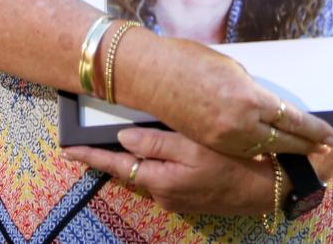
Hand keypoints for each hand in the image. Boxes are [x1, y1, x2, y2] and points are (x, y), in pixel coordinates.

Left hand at [63, 127, 284, 215]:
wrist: (266, 188)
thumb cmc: (233, 162)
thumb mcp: (194, 146)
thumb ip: (156, 142)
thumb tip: (123, 137)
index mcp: (160, 180)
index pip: (117, 165)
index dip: (91, 156)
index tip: (66, 150)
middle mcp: (163, 193)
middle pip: (130, 168)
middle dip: (110, 154)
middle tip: (86, 139)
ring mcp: (176, 196)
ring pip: (147, 170)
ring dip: (136, 155)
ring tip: (122, 135)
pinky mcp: (188, 194)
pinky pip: (163, 174)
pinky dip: (157, 160)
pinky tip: (162, 147)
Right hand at [112, 30, 332, 158]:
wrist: (152, 75)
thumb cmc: (189, 60)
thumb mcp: (231, 68)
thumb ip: (251, 89)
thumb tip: (263, 102)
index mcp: (249, 97)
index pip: (292, 118)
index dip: (314, 129)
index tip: (330, 134)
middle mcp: (241, 122)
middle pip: (284, 139)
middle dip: (308, 144)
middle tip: (327, 147)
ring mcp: (225, 137)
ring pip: (265, 148)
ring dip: (286, 150)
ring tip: (305, 150)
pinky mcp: (210, 143)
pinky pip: (243, 150)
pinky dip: (261, 150)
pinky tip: (271, 150)